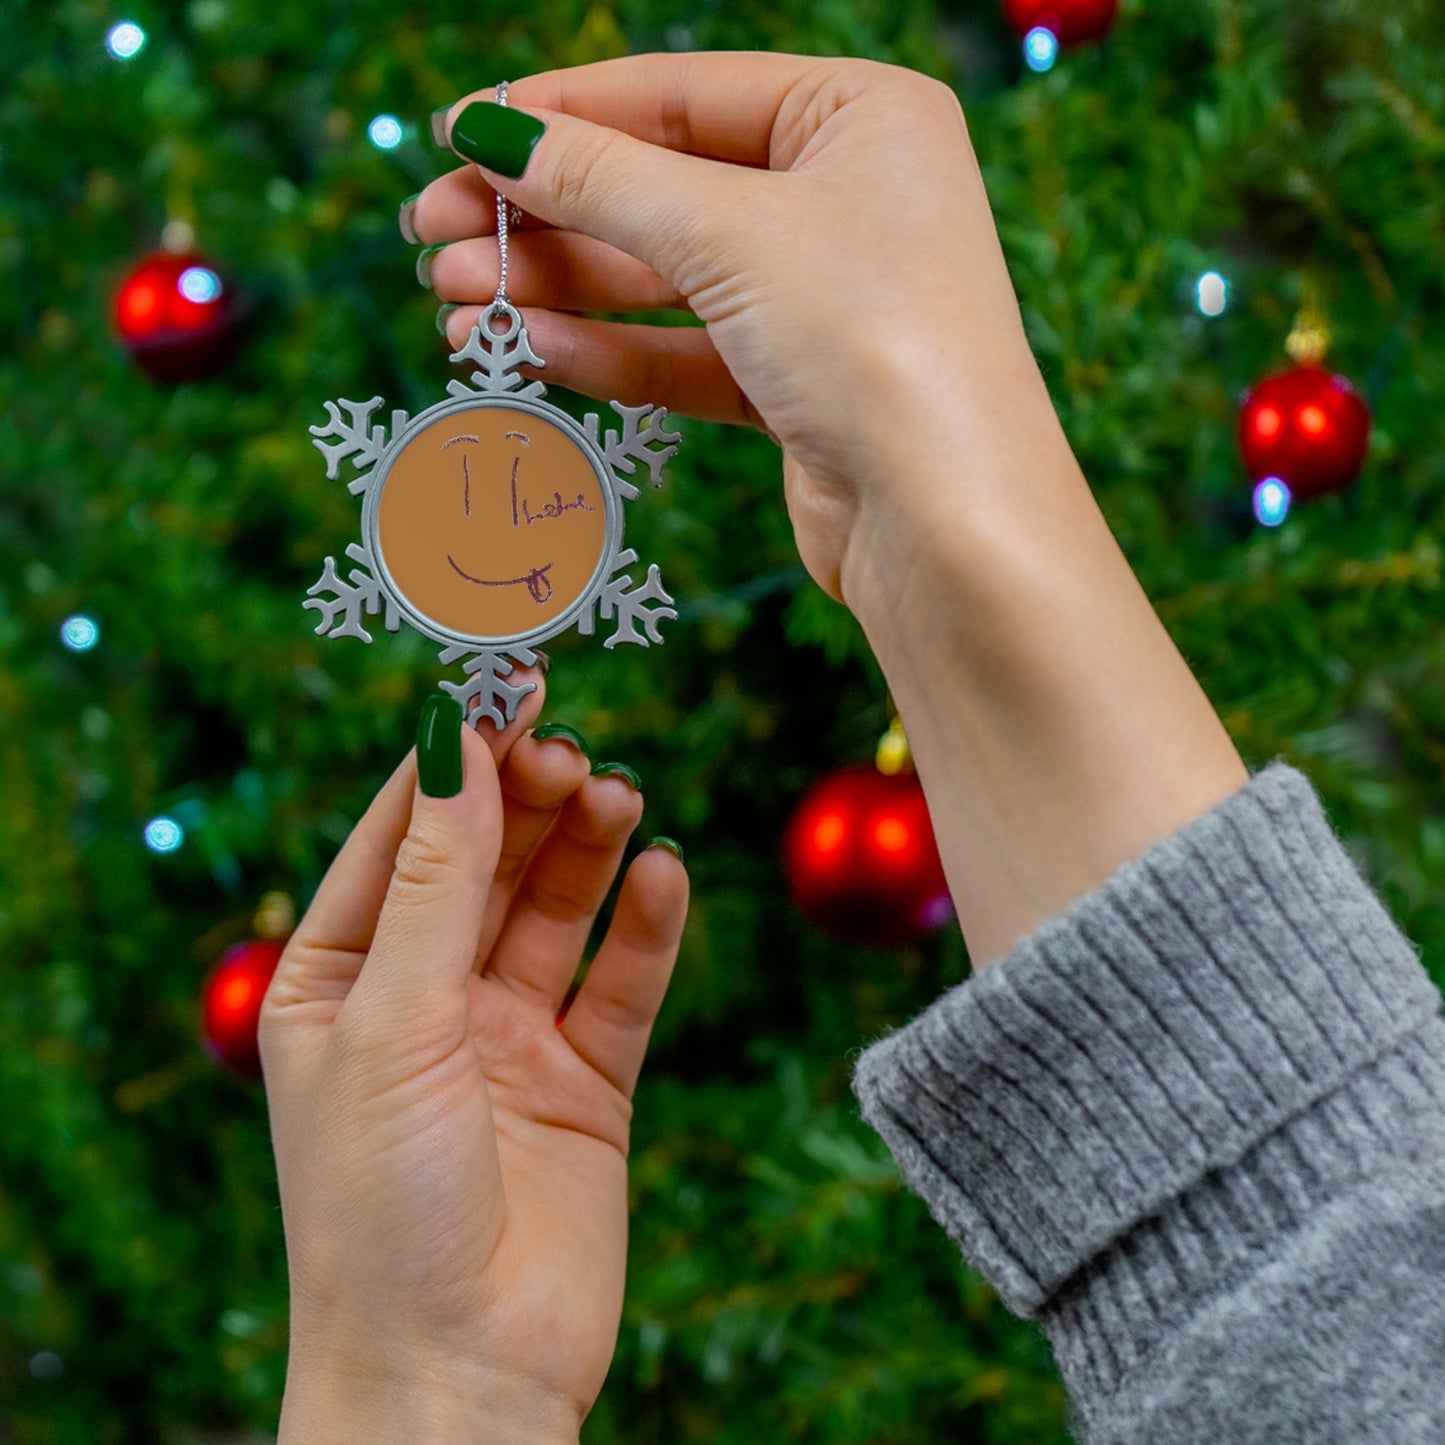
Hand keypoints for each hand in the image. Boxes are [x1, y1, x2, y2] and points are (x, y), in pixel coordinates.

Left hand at [259, 677, 687, 1439]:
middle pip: (486, 861)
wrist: (458, 1375)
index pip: (400, 835)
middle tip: (571, 751)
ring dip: (588, 849)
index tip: (504, 681)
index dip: (453, 757)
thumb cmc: (380, 1205)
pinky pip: (622, 984)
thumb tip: (455, 738)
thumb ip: (437, 879)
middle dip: (527, 799)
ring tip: (618, 798)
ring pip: (557, 910)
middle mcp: (424, 999)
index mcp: (339, 979)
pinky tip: (664, 877)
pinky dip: (646, 928)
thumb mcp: (393, 1019)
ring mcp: (508, 1039)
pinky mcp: (586, 1082)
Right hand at [411, 53, 1053, 603]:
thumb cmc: (874, 343)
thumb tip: (489, 131)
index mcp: (859, 116)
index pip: (679, 94)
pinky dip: (607, 352)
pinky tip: (526, 350)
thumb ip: (602, 179)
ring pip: (663, 279)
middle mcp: (845, 198)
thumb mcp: (728, 233)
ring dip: (557, 289)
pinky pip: (684, 353)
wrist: (947, 526)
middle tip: (431, 236)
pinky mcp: (798, 387)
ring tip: (454, 303)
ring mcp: (822, 297)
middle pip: (660, 188)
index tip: (455, 134)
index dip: (559, 113)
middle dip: (543, 215)